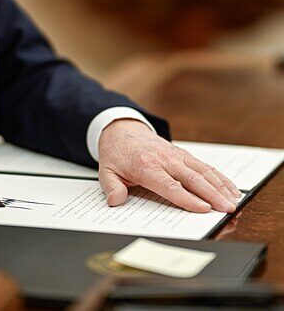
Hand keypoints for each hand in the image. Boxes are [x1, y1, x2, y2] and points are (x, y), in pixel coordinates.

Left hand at [98, 120, 241, 212]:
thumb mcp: (106, 170)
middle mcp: (165, 160)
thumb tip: (116, 201)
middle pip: (192, 179)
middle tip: (227, 210)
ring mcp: (176, 156)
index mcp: (146, 166)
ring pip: (203, 171)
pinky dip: (219, 177)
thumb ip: (111, 187)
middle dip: (212, 195)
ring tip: (234, 202)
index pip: (170, 186)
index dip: (187, 198)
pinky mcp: (183, 154)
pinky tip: (231, 188)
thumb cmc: (116, 153)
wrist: (121, 130)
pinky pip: (204, 166)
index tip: (203, 209)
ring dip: (220, 187)